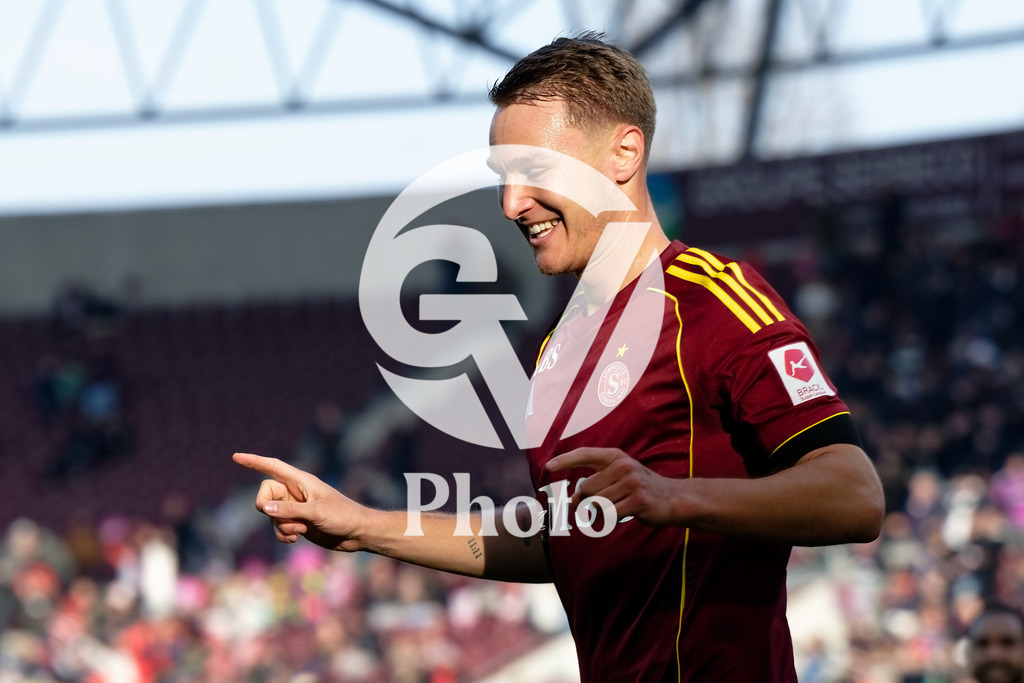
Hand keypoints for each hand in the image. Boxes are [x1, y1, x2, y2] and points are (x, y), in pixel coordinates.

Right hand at [232, 452, 369, 550]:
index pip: (273, 467)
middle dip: (268, 509)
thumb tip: (263, 507)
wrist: (357, 533)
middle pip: (265, 495)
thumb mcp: (316, 512)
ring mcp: (295, 508)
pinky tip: (296, 539)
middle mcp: (295, 493)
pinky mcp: (297, 523)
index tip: (236, 457)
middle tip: (282, 517)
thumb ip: (289, 510)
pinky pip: (278, 528)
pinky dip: (283, 534)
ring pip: (270, 515)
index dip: (254, 461)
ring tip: (301, 530)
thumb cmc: (342, 516)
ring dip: (281, 525)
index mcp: (301, 481)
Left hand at [545, 447, 684, 526]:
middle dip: (586, 501)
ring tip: (619, 507)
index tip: (548, 467)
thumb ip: (597, 483)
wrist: (674, 498)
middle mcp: (623, 465)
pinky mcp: (638, 500)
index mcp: (616, 456)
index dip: (565, 460)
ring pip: (597, 503)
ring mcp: (631, 482)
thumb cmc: (640, 488)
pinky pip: (610, 515)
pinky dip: (613, 519)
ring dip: (603, 511)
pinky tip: (626, 513)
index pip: (585, 454)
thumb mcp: (620, 477)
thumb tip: (572, 500)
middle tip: (597, 506)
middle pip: (587, 488)